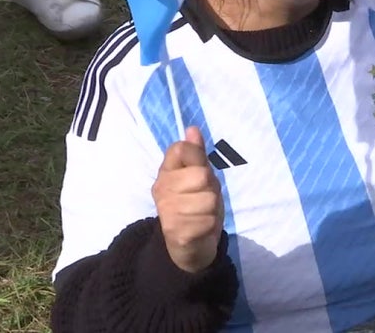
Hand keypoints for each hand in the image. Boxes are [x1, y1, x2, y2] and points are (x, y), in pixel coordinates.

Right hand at [152, 126, 223, 272]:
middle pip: (202, 175)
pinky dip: (210, 225)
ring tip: (203, 214)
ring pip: (209, 199)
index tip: (197, 171)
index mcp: (166, 172)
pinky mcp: (177, 232)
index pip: (182, 149)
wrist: (189, 246)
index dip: (197, 158)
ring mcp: (167, 211)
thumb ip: (196, 154)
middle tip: (204, 197)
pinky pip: (208, 220)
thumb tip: (192, 129)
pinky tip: (201, 227)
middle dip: (210, 188)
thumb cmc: (196, 205)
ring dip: (212, 209)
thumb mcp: (199, 176)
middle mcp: (162, 190)